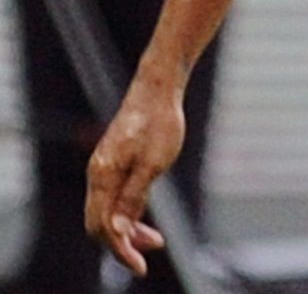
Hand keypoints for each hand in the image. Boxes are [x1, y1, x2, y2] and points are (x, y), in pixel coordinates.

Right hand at [85, 79, 182, 276]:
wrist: (157, 90)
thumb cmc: (160, 123)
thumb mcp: (154, 163)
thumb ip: (134, 195)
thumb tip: (119, 229)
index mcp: (103, 176)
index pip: (103, 225)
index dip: (120, 249)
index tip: (140, 266)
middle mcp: (97, 175)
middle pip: (100, 223)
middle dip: (123, 243)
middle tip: (152, 251)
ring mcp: (104, 170)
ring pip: (107, 212)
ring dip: (127, 230)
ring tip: (155, 241)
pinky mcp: (114, 165)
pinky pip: (114, 199)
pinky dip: (128, 214)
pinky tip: (146, 221)